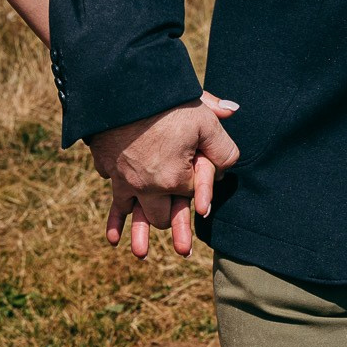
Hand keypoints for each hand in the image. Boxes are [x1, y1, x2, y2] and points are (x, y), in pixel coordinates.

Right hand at [86, 92, 240, 257]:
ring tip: (142, 254)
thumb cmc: (165, 103)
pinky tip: (114, 237)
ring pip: (137, 216)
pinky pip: (114, 200)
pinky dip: (114, 220)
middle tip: (183, 245)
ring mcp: (126, 183)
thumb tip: (236, 132)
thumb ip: (220, 137)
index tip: (206, 179)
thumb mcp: (202, 117)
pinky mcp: (109, 172)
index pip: (195, 194)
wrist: (118, 92)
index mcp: (175, 179)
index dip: (203, 187)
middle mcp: (149, 188)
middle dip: (174, 223)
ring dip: (141, 236)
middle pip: (165, 216)